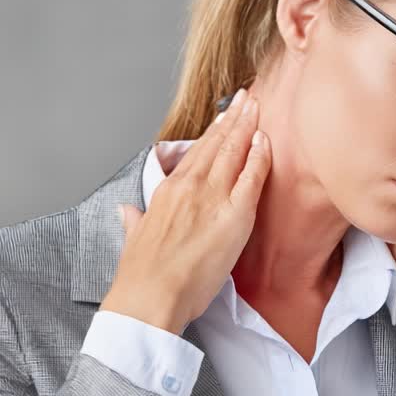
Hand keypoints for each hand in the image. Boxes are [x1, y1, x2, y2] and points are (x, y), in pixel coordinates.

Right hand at [102, 87, 270, 333]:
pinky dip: (259, 156)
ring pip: (233, 152)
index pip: (197, 152)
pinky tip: (266, 139)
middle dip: (234, 118)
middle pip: (217, 144)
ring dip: (247, 126)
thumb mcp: (133, 239)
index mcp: (168, 191)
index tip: (225, 116)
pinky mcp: (234, 216)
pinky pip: (251, 177)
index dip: (214, 132)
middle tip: (248, 97)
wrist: (149, 298)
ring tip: (258, 105)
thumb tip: (128, 212)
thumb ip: (135, 220)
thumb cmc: (142, 276)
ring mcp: (212, 198)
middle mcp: (190, 187)